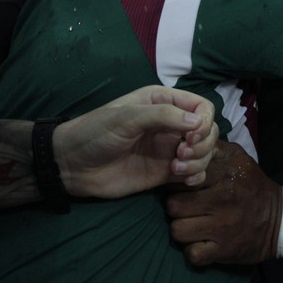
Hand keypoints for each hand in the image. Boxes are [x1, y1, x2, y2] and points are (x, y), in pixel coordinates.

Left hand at [55, 85, 218, 198]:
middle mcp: (171, 124)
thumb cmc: (97, 132)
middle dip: (202, 144)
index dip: (205, 121)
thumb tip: (199, 122)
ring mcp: (169, 149)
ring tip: (175, 169)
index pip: (201, 107)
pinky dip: (197, 176)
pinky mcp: (165, 172)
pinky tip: (185, 180)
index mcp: (163, 102)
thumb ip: (162, 116)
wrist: (74, 166)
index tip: (192, 137)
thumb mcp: (127, 117)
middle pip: (208, 131)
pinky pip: (194, 172)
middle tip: (180, 155)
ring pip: (204, 153)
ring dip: (199, 161)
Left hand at [164, 141, 282, 265]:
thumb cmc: (252, 186)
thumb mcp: (238, 158)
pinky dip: (193, 251)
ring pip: (177, 230)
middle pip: (173, 205)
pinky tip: (200, 243)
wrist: (281, 220)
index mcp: (225, 175)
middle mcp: (222, 200)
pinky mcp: (223, 251)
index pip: (182, 176)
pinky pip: (192, 254)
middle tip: (185, 206)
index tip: (182, 185)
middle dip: (175, 206)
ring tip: (191, 224)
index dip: (176, 181)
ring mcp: (222, 228)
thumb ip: (213, 148)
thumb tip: (184, 142)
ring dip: (181, 229)